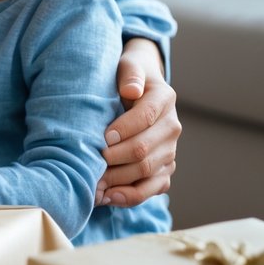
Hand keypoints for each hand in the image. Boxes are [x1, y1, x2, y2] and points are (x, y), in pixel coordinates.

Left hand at [97, 38, 179, 207]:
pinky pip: (153, 187)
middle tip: (91, 163)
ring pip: (148, 172)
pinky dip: (132, 195)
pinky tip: (110, 197)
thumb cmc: (126, 77)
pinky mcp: (165, 168)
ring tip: (95, 185)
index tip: (103, 136)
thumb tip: (131, 91)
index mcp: (164, 98)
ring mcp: (170, 150)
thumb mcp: (127, 66)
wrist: (138, 88)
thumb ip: (130, 75)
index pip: (146, 116)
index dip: (124, 128)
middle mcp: (172, 126)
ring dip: (120, 180)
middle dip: (116, 158)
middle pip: (145, 149)